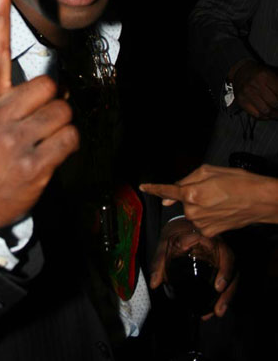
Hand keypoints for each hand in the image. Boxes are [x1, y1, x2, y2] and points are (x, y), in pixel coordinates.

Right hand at [0, 0, 78, 229]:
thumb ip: (8, 95)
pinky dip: (70, 145)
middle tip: (43, 120)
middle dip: (55, 102)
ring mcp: (14, 139)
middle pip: (49, 85)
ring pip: (64, 112)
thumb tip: (53, 84)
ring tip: (45, 140)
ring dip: (63, 125)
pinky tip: (53, 155)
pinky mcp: (33, 163)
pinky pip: (70, 138)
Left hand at [140, 164, 277, 235]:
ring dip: (199, 205)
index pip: (165, 191)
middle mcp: (193, 211)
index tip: (143, 187)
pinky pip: (200, 222)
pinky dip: (206, 216)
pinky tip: (220, 210)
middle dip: (191, 194)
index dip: (153, 188)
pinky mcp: (209, 233)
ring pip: (191, 211)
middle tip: (211, 189)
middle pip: (182, 201)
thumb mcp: (209, 171)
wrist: (260, 200)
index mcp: (191, 193)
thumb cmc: (237, 181)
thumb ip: (185, 181)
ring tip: (219, 200)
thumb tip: (166, 198)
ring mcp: (201, 224)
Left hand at [149, 217, 236, 318]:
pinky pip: (228, 280)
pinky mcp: (222, 266)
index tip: (217, 284)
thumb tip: (154, 283)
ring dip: (228, 294)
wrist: (182, 226)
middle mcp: (218, 245)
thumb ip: (159, 260)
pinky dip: (224, 296)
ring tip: (218, 311)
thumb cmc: (175, 233)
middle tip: (218, 298)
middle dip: (227, 281)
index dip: (222, 266)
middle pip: (230, 262)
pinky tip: (216, 310)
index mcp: (206, 236)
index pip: (217, 246)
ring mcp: (222, 256)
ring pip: (233, 274)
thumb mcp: (166, 241)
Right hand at [230, 59, 277, 119]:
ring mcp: (246, 94)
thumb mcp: (271, 74)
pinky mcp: (241, 101)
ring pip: (266, 111)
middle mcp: (254, 85)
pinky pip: (256, 115)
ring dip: (274, 114)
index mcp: (264, 76)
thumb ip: (277, 86)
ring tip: (277, 113)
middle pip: (274, 103)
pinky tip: (268, 114)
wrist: (240, 71)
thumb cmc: (258, 74)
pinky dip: (265, 117)